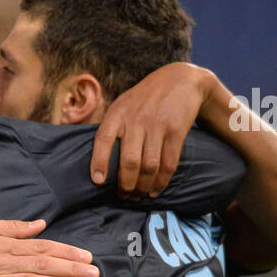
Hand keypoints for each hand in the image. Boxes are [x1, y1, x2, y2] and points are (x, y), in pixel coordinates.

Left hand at [91, 62, 214, 197]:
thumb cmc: (144, 99)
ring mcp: (157, 125)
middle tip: (122, 197)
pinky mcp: (176, 131)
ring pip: (149, 166)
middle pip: (129, 161)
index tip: (98, 181)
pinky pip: (168, 163)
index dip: (99, 162)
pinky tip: (154, 191)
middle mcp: (136, 119)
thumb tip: (95, 161)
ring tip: (137, 197)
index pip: (103, 139)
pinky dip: (161, 182)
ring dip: (142, 187)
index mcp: (118, 113)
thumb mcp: (122, 104)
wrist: (180, 79)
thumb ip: (111, 127)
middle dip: (125, 185)